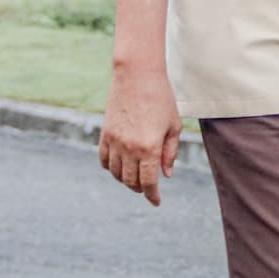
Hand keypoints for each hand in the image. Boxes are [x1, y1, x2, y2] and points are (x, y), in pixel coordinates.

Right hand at [99, 63, 181, 205]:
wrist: (137, 75)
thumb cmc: (161, 98)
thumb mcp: (173, 126)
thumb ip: (170, 153)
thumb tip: (166, 175)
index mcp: (150, 148)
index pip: (149, 182)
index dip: (153, 195)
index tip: (156, 202)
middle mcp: (130, 148)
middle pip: (131, 181)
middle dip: (140, 189)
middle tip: (148, 188)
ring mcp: (115, 141)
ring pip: (116, 173)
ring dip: (125, 180)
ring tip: (135, 178)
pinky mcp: (105, 133)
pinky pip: (104, 159)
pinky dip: (111, 168)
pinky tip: (119, 166)